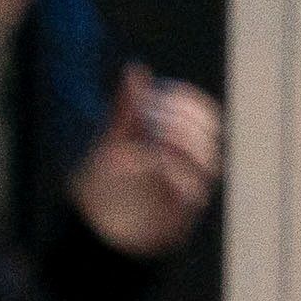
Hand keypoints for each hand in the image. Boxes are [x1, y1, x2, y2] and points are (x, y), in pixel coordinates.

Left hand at [69, 64, 224, 258]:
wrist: (93, 231)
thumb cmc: (104, 185)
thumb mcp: (110, 141)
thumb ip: (126, 109)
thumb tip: (135, 70)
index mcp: (181, 143)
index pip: (202, 113)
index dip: (186, 102)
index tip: (160, 96)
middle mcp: (192, 165)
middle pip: (207, 133)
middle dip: (180, 121)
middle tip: (150, 120)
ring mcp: (190, 190)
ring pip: (207, 159)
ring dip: (180, 143)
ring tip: (150, 141)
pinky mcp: (183, 214)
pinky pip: (192, 190)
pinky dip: (173, 172)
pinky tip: (150, 163)